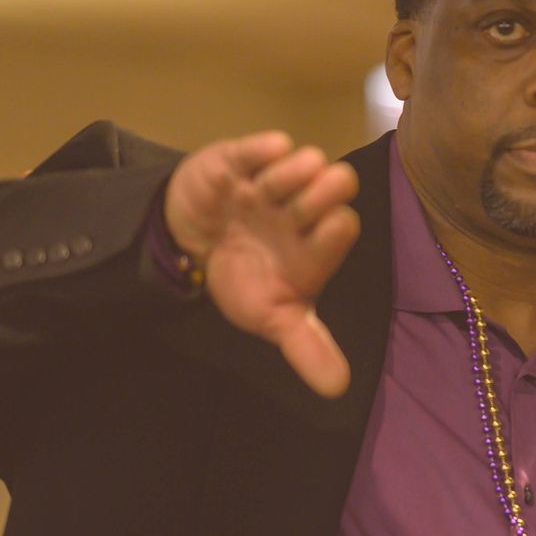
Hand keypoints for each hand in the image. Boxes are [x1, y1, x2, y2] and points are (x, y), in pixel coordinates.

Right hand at [163, 131, 359, 397]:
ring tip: (262, 192)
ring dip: (290, 173)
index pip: (345, 227)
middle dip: (320, 194)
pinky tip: (262, 157)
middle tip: (290, 211)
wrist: (190, 247)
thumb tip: (338, 390)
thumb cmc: (244, 279)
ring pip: (304, 162)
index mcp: (318, 246)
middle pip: (336, 186)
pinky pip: (260, 145)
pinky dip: (265, 147)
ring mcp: (275, 183)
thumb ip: (307, 347)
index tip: (315, 235)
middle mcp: (304, 210)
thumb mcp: (271, 318)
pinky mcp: (241, 161)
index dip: (336, 228)